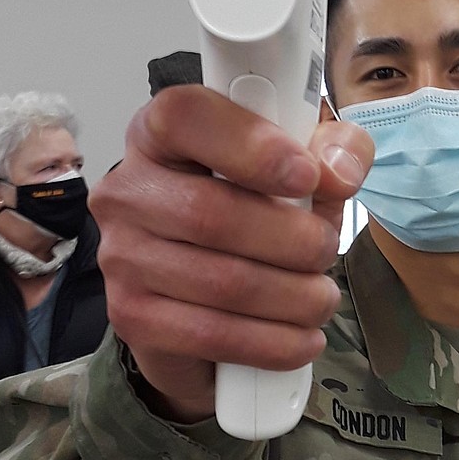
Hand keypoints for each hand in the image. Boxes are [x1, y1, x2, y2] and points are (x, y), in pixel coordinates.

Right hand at [90, 86, 371, 423]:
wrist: (205, 299)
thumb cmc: (257, 214)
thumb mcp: (305, 168)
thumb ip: (334, 150)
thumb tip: (337, 172)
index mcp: (161, 134)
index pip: (185, 116)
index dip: (250, 144)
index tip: (306, 174)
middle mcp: (127, 190)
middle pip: (210, 213)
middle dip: (292, 240)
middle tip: (327, 251)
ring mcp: (121, 256)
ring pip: (220, 282)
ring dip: (293, 298)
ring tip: (321, 298)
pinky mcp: (131, 317)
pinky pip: (211, 335)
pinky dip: (272, 343)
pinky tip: (302, 339)